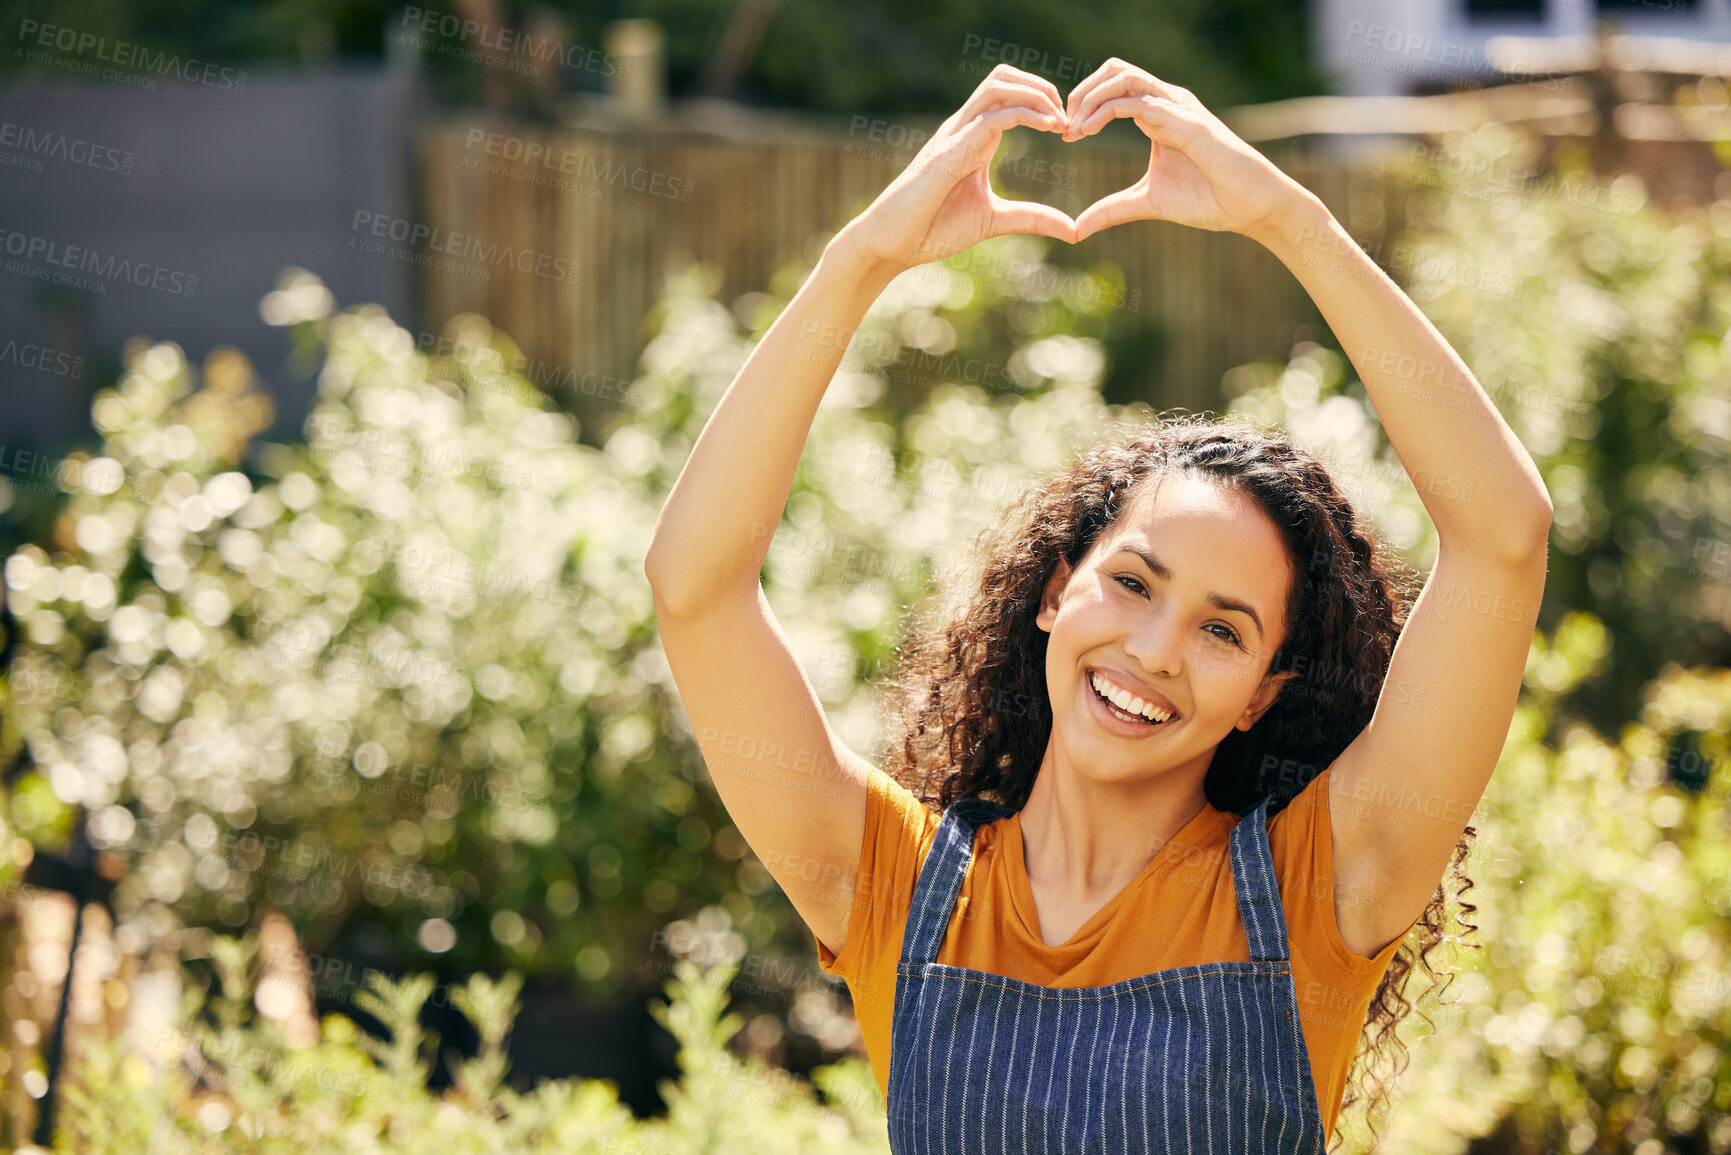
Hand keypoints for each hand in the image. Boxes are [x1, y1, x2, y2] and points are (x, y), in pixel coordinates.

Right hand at [837, 65, 1079, 273]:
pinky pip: (990, 118)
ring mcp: (954, 136)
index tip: (1068, 130)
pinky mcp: (949, 153)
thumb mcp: (993, 221)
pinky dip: (1024, 114)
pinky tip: (1048, 128)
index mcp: (973, 139)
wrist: (892, 245)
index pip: (1008, 95)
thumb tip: (1072, 229)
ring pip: (997, 86)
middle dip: (1042, 88)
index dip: (1043, 103)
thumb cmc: (932, 230)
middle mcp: (963, 129)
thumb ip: (1031, 218)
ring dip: (1035, 94)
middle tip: (1066, 119)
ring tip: (1058, 121)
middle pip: (1003, 78)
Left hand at [1061, 58, 1310, 242]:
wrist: (1249, 206)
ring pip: (1124, 75)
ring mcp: (1177, 107)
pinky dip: (1106, 110)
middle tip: (1063, 126)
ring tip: (1073, 128)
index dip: (1084, 104)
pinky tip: (1088, 131)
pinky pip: (1139, 101)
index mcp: (1159, 113)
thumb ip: (1112, 209)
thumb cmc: (1209, 199)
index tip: (1065, 134)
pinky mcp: (1186, 121)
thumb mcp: (1147, 203)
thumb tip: (1077, 228)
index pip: (1114, 87)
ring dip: (1091, 97)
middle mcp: (1167, 102)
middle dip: (1082, 92)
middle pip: (1115, 69)